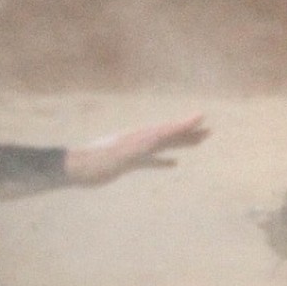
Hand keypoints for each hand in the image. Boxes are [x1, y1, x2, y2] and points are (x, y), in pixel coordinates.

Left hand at [64, 114, 208, 185]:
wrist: (77, 168)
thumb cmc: (95, 161)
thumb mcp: (118, 152)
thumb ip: (137, 145)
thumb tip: (155, 136)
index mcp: (139, 136)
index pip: (166, 129)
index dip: (184, 124)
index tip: (201, 117)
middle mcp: (139, 140)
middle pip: (168, 135)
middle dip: (188, 133)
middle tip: (209, 131)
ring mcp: (134, 151)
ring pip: (163, 146)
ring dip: (180, 144)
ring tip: (198, 142)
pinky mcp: (129, 163)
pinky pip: (151, 162)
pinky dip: (163, 162)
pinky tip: (174, 164)